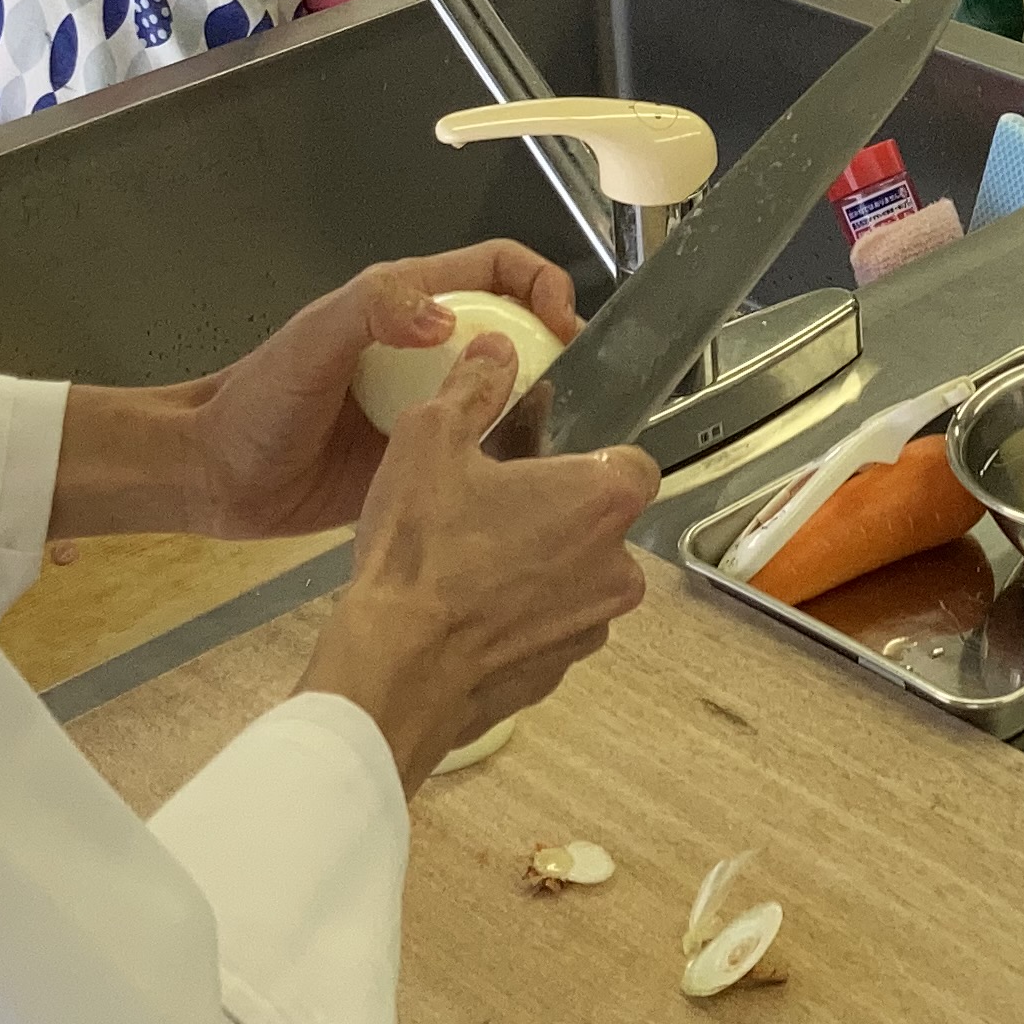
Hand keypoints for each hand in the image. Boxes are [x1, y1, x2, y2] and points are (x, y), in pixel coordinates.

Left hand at [185, 246, 586, 538]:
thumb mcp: (312, 339)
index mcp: (409, 306)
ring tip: (562, 438)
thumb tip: (448, 321)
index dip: (541, 283)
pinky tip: (526, 482)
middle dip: (557, 349)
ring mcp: (431, 407)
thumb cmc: (258, 399)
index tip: (564, 326)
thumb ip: (373, 308)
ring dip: (542, 405)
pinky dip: (512, 459)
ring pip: (508, 393)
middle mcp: (430, 352)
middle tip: (578, 390)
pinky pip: (483, 451)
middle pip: (517, 331)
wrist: (218, 477)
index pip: (498, 270)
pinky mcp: (427, 460)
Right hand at [298, 336, 657, 790]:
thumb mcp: (430, 440)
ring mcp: (592, 624)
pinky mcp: (559, 669)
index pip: (631, 463)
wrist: (393, 670)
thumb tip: (493, 353)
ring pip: (576, 574)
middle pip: (601, 520)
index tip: (538, 458)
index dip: (583, 457)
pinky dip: (519, 613)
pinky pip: (550, 624)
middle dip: (554, 509)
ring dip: (538, 562)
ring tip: (468, 556)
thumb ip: (473, 386)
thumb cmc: (420, 556)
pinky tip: (465, 603)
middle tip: (488, 502)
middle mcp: (618, 566)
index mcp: (604, 499)